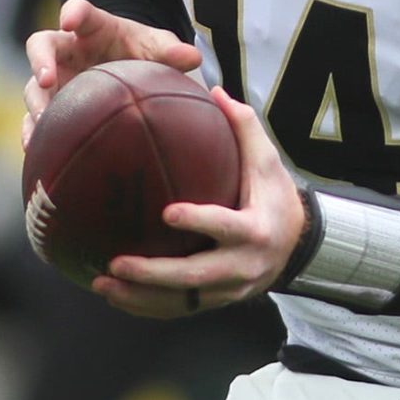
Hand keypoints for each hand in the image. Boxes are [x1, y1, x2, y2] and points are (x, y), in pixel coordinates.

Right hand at [21, 0, 201, 146]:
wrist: (128, 71)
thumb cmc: (141, 52)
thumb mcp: (157, 47)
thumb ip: (171, 51)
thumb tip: (192, 58)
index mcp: (92, 28)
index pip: (79, 11)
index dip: (72, 13)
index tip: (69, 20)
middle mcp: (66, 51)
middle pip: (40, 46)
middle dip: (40, 61)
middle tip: (46, 80)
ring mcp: (55, 79)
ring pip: (34, 87)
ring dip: (36, 103)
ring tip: (44, 122)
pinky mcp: (51, 105)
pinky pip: (33, 118)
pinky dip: (32, 132)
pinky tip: (36, 149)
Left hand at [96, 91, 305, 317]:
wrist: (297, 245)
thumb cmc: (273, 195)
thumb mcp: (268, 161)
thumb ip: (244, 127)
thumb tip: (215, 89)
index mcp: (256, 230)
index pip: (227, 228)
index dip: (200, 222)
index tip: (168, 212)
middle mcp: (243, 266)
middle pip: (195, 276)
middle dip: (154, 274)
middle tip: (116, 262)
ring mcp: (229, 290)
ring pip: (181, 301)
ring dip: (140, 297)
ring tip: (102, 284)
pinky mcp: (215, 302)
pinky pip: (177, 309)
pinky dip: (144, 306)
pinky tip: (113, 295)